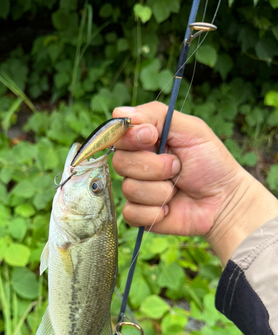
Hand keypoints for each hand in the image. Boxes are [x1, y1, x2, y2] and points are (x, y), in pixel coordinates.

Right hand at [112, 102, 277, 264]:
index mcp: (144, 140)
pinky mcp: (138, 214)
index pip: (116, 133)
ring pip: (128, 189)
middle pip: (120, 162)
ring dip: (160, 191)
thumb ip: (157, 115)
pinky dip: (154, 212)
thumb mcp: (191, 129)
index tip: (152, 137)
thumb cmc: (210, 162)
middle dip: (154, 167)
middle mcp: (136, 163)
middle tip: (177, 167)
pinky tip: (169, 208)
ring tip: (177, 189)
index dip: (130, 137)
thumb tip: (121, 113)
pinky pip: (131, 213)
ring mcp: (136, 189)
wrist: (224, 200)